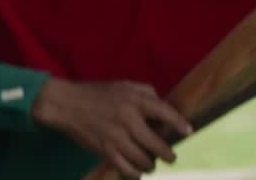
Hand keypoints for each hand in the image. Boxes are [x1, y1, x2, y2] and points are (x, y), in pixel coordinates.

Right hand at [32, 78, 191, 178]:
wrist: (67, 104)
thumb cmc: (100, 93)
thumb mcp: (127, 85)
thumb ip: (147, 94)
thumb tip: (164, 107)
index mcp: (135, 101)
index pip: (164, 112)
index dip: (178, 123)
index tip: (188, 131)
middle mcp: (128, 120)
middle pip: (155, 143)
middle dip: (167, 153)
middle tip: (172, 157)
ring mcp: (116, 137)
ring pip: (141, 159)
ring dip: (151, 165)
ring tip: (153, 164)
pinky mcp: (104, 150)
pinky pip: (124, 167)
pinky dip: (134, 173)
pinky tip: (138, 173)